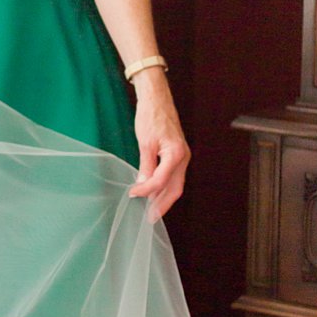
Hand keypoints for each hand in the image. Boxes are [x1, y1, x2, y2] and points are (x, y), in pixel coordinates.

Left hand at [129, 75, 189, 218]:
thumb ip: (146, 166)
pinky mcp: (177, 153)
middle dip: (162, 204)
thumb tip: (142, 184)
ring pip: (175, 183)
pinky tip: (154, 191)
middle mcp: (183, 157)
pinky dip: (164, 185)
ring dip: (163, 197)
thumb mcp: (145, 143)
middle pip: (175, 188)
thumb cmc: (151, 116)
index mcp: (176, 154)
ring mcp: (182, 156)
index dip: (147, 191)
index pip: (161, 181)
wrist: (157, 99)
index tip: (133, 195)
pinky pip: (173, 175)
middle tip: (150, 217)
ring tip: (151, 209)